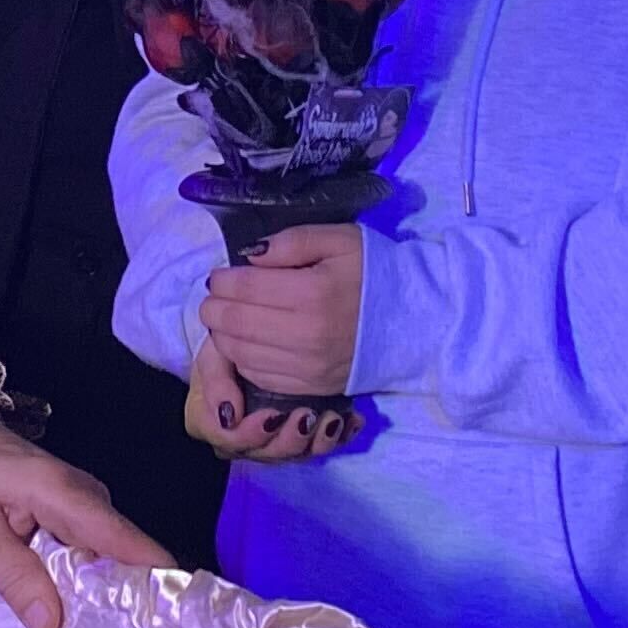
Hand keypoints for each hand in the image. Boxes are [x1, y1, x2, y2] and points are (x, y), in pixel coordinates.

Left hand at [0, 389, 175, 627]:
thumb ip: (12, 575)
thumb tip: (53, 624)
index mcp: (61, 493)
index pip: (122, 538)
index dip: (156, 574)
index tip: (184, 616)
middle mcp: (84, 494)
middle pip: (124, 551)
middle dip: (133, 597)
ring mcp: (81, 501)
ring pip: (108, 553)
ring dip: (111, 591)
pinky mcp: (72, 509)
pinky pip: (92, 548)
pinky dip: (90, 577)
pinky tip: (85, 613)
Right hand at [186, 334, 339, 461]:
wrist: (252, 340)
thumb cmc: (228, 350)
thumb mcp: (214, 354)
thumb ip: (214, 380)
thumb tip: (228, 414)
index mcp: (214, 424)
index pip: (229, 442)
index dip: (250, 436)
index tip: (270, 415)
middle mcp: (245, 440)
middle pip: (267, 454)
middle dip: (290, 440)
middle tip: (306, 415)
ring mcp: (276, 440)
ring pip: (297, 454)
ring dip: (318, 441)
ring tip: (332, 418)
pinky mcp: (303, 435)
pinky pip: (323, 444)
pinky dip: (340, 435)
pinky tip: (352, 420)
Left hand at [199, 224, 363, 397]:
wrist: (414, 321)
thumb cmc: (374, 274)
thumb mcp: (340, 240)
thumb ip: (292, 242)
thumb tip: (250, 257)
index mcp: (313, 293)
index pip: (245, 288)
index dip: (222, 280)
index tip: (219, 276)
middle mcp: (306, 335)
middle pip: (235, 323)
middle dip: (213, 308)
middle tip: (214, 297)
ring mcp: (307, 366)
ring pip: (240, 353)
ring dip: (222, 334)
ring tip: (226, 318)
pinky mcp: (310, 386)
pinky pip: (258, 376)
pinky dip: (241, 359)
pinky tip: (246, 343)